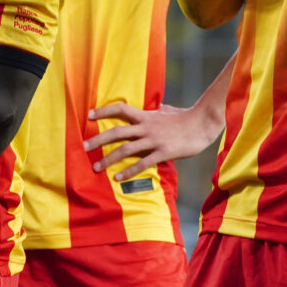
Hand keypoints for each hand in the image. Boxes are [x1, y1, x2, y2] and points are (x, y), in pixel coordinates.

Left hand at [84, 101, 221, 181]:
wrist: (203, 124)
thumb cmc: (186, 117)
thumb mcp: (168, 111)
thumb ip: (158, 111)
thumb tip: (156, 108)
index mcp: (146, 116)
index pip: (120, 109)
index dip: (103, 111)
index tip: (89, 115)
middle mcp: (146, 127)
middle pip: (116, 132)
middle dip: (98, 140)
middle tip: (83, 146)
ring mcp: (153, 140)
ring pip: (125, 150)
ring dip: (108, 159)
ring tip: (96, 167)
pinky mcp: (162, 152)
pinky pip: (142, 163)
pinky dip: (129, 171)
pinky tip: (118, 178)